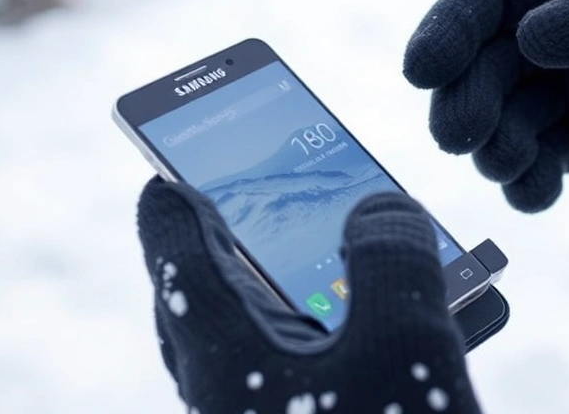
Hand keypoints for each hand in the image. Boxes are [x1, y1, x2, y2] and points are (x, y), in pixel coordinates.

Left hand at [137, 178, 480, 413]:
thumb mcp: (405, 348)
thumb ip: (393, 261)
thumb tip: (379, 209)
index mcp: (225, 364)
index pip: (179, 265)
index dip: (172, 213)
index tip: (163, 178)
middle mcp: (231, 397)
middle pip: (212, 303)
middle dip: (233, 249)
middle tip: (253, 207)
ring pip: (268, 344)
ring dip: (305, 294)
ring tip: (343, 253)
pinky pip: (311, 378)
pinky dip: (344, 340)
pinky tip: (395, 327)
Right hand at [404, 0, 568, 211]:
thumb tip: (528, 37)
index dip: (447, 28)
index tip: (421, 73)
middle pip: (483, 63)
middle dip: (465, 102)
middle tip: (464, 142)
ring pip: (500, 116)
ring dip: (493, 147)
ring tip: (521, 169)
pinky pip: (533, 160)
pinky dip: (525, 182)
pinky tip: (543, 194)